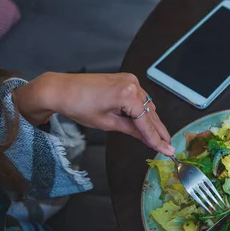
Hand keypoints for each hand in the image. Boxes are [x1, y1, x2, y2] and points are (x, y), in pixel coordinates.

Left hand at [12, 72, 174, 154]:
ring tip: (156, 139)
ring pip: (147, 106)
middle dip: (158, 131)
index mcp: (127, 94)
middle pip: (151, 113)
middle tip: (168, 146)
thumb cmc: (78, 106)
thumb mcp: (107, 123)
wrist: (61, 89)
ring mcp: (130, 80)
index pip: (146, 122)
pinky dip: (141, 111)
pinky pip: (139, 98)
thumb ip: (132, 131)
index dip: (157, 139)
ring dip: (150, 121)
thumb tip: (148, 140)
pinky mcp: (125, 80)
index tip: (168, 151)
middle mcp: (132, 84)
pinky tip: (143, 123)